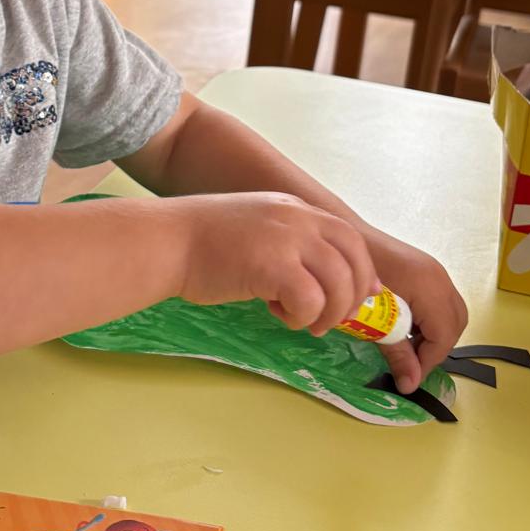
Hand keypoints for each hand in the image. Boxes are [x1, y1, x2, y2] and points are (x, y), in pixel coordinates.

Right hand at [181, 191, 378, 338]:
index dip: (362, 270)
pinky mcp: (274, 265)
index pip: (349, 237)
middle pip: (354, 260)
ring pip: (339, 283)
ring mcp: (288, 239)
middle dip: (352, 297)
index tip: (360, 294)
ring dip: (328, 312)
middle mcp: (298, 218)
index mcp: (295, 208)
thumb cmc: (202, 243)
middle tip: (331, 319)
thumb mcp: (257, 231)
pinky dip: (301, 317)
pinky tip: (276, 313)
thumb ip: (290, 245)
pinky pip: (311, 301)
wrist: (167, 241)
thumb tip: (322, 278)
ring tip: (304, 322)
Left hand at [361, 227, 467, 392]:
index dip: (428, 360)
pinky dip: (429, 322)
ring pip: (451, 315)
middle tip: (409, 363)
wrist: (342, 234)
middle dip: (436, 349)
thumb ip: (396, 352)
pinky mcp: (427, 272)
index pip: (444, 335)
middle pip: (455, 325)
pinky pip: (441, 304)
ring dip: (433, 336)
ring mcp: (435, 272)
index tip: (408, 376)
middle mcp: (439, 278)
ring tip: (404, 346)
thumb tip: (410, 384)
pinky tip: (404, 327)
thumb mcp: (373, 318)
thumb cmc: (353, 274)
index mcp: (428, 287)